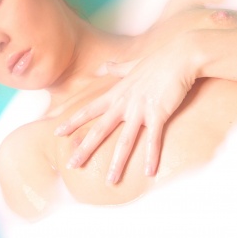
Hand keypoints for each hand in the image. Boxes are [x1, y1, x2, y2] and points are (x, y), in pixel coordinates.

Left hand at [54, 35, 196, 183]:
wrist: (179, 56)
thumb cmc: (157, 61)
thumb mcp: (132, 65)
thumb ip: (117, 68)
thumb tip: (105, 66)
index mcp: (117, 93)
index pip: (89, 110)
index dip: (72, 122)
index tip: (57, 133)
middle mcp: (124, 103)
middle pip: (99, 129)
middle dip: (84, 149)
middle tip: (71, 165)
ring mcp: (140, 109)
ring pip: (124, 141)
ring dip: (117, 162)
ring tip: (110, 181)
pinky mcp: (158, 113)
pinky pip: (153, 139)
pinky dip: (151, 156)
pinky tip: (150, 173)